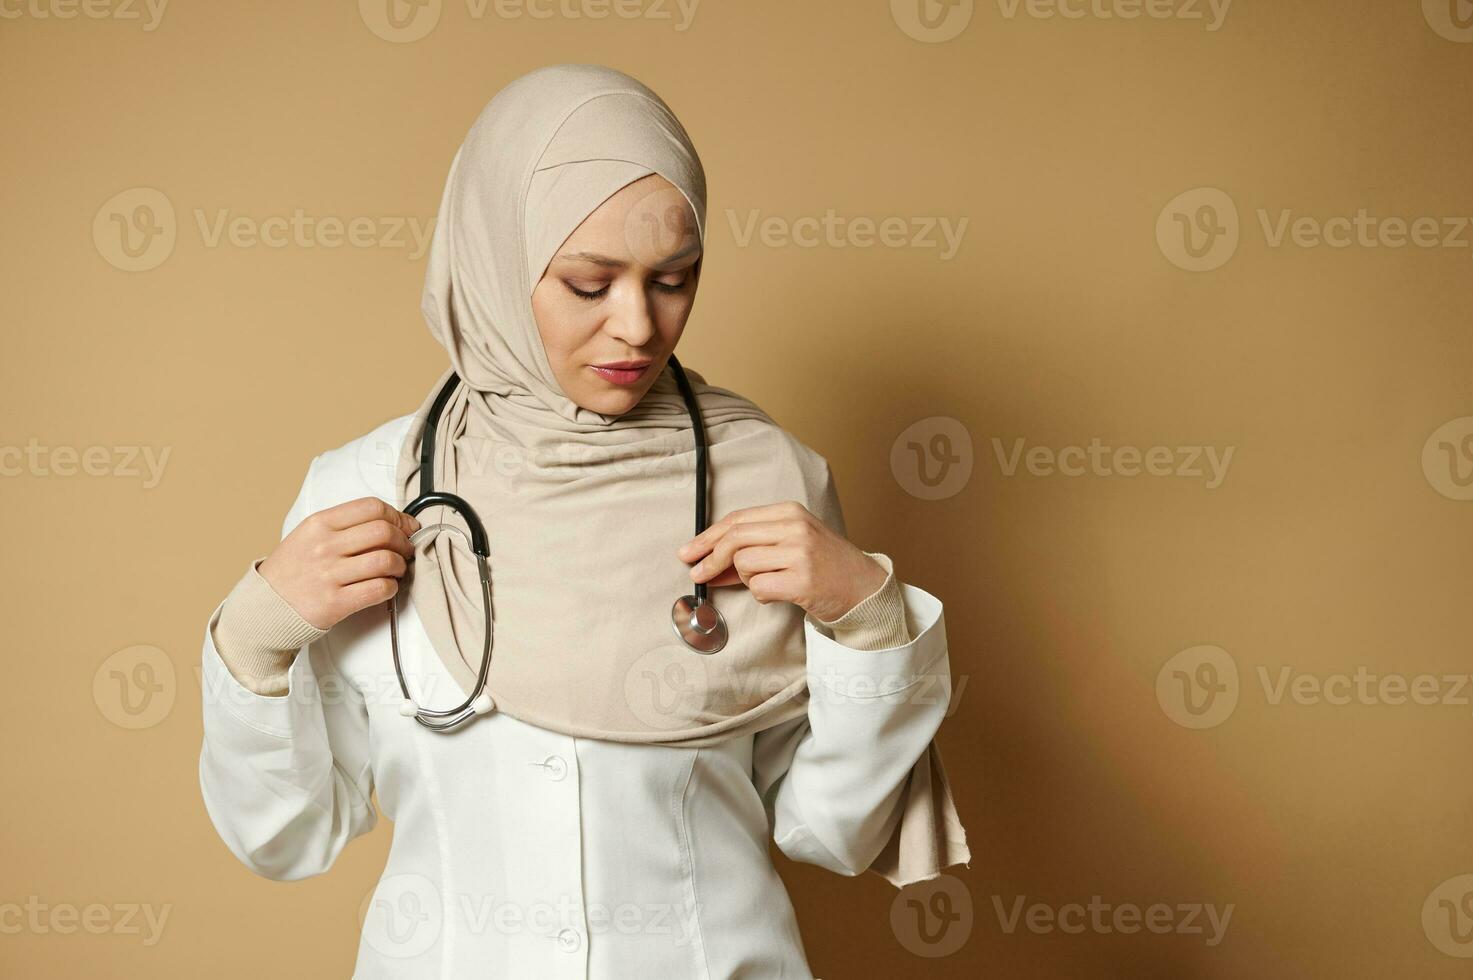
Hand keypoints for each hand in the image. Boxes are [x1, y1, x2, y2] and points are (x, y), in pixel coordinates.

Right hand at [258, 496, 421, 629]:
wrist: (264, 607)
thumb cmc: (291, 571)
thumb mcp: (307, 535)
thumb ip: (343, 525)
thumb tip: (389, 522)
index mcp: (319, 524)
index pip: (371, 507)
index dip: (397, 516)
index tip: (405, 526)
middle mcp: (324, 546)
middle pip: (383, 532)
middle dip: (404, 540)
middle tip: (406, 549)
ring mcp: (329, 574)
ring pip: (385, 560)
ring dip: (400, 565)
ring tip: (397, 569)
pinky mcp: (335, 602)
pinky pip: (378, 589)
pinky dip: (391, 587)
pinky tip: (386, 586)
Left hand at [675, 500, 886, 622]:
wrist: (864, 587)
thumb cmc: (824, 565)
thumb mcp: (791, 544)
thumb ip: (752, 549)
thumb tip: (707, 564)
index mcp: (790, 511)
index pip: (736, 520)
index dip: (707, 537)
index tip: (690, 551)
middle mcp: (795, 527)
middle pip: (734, 539)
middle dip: (709, 559)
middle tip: (696, 574)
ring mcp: (800, 553)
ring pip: (744, 565)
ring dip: (748, 580)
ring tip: (770, 582)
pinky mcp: (802, 581)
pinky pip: (759, 588)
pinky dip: (761, 595)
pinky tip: (779, 594)